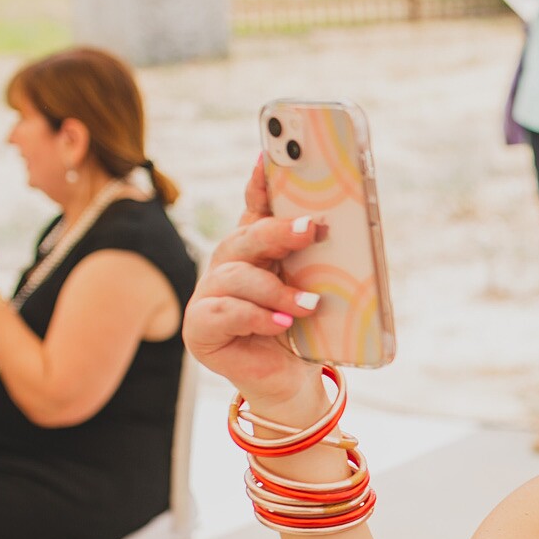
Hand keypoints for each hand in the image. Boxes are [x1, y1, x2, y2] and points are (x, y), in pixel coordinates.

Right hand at [182, 156, 327, 410]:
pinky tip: (282, 323)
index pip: (256, 208)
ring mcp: (209, 296)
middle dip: (280, 231)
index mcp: (257, 251)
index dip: (260, 183)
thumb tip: (338, 231)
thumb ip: (321, 261)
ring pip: (236, 276)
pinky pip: (224, 312)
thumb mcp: (319, 291)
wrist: (292, 382)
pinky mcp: (200, 328)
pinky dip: (257, 316)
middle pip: (246, 237)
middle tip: (314, 230)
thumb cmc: (308, 333)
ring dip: (277, 289)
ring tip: (310, 304)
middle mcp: (228, 266)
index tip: (270, 156)